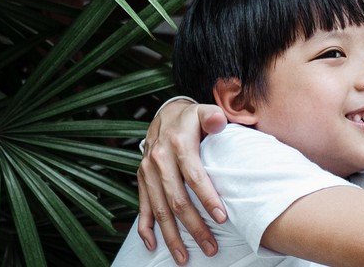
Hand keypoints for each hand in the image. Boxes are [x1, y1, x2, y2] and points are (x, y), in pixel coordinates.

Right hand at [137, 99, 227, 263]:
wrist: (164, 115)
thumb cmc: (190, 118)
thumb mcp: (203, 111)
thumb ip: (213, 116)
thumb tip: (219, 121)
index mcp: (177, 145)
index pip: (194, 176)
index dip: (207, 198)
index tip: (222, 218)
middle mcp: (159, 161)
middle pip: (177, 200)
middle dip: (194, 227)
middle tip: (210, 247)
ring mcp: (147, 173)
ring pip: (160, 210)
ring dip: (172, 236)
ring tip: (184, 257)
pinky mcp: (141, 180)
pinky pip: (142, 208)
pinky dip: (146, 228)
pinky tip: (153, 245)